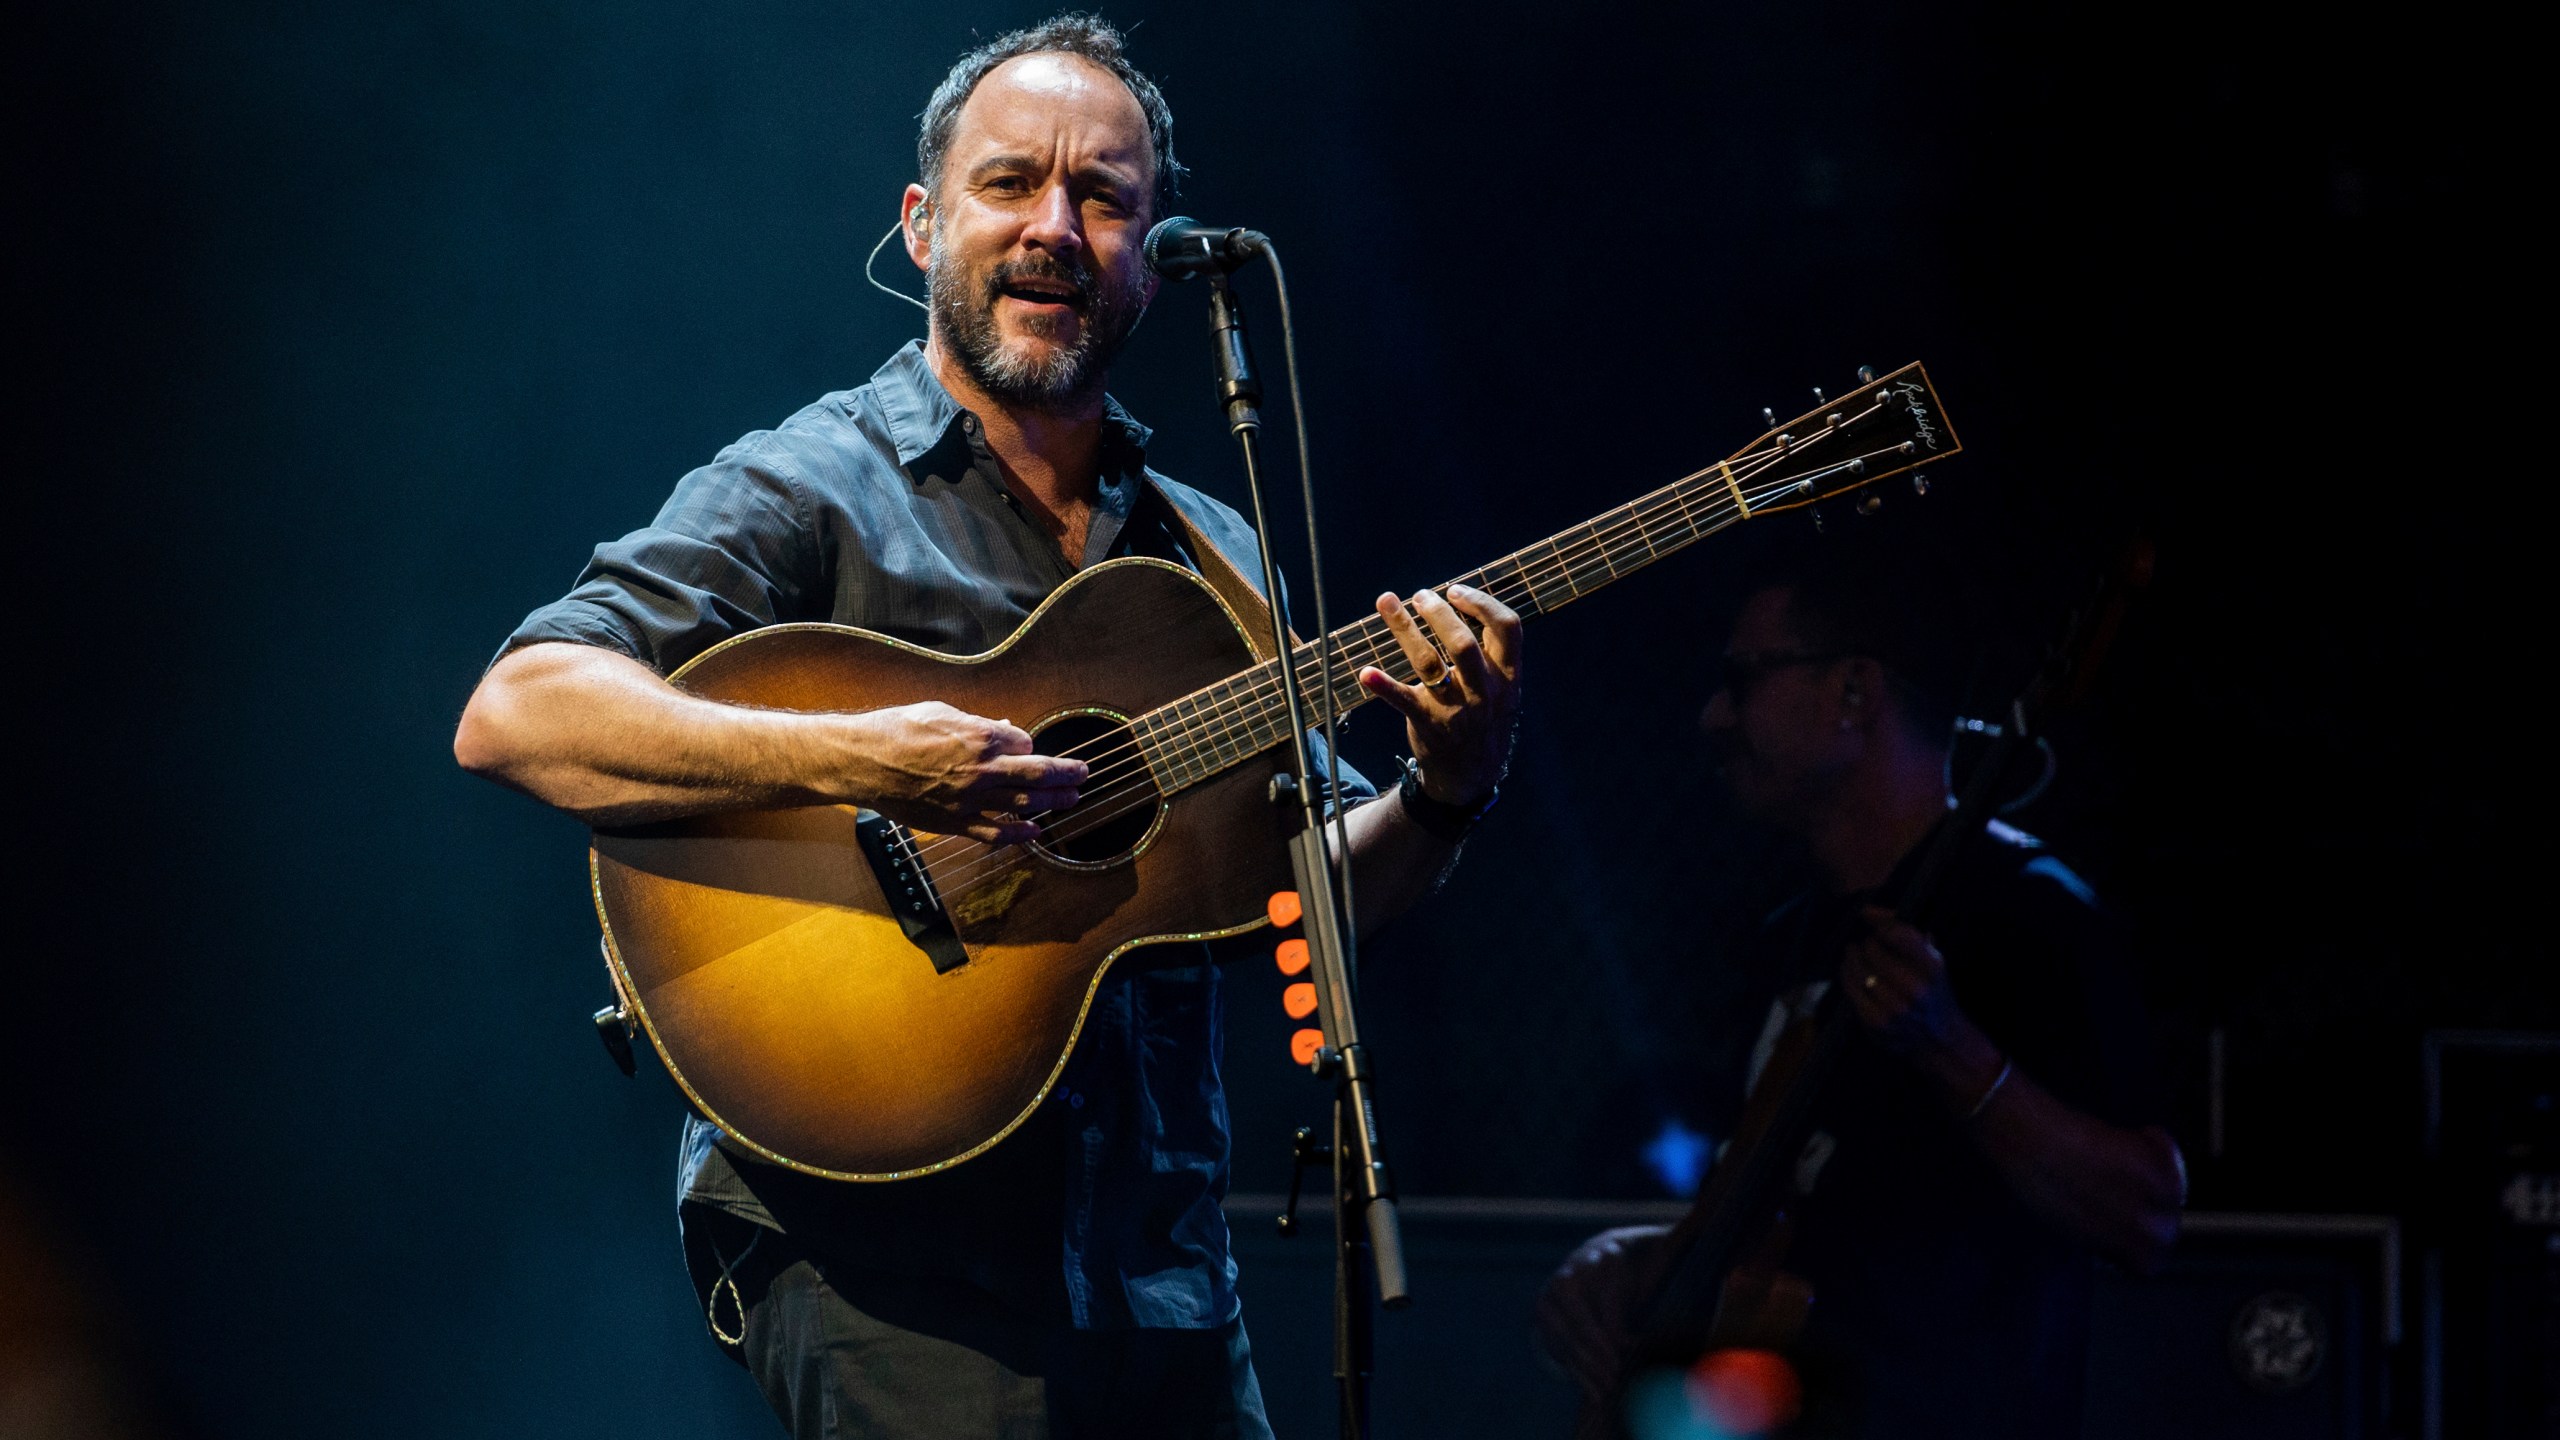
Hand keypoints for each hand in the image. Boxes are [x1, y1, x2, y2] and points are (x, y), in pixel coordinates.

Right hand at [833, 701, 1085, 844]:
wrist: (862, 761)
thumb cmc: (897, 729)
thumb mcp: (942, 711)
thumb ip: (978, 723)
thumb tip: (1005, 729)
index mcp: (979, 736)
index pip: (1023, 742)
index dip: (1028, 744)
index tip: (1025, 746)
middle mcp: (981, 768)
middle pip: (1037, 773)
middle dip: (1066, 774)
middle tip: (1084, 774)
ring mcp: (970, 798)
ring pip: (1023, 802)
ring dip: (1053, 802)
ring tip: (1072, 800)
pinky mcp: (955, 822)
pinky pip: (995, 831)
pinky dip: (1019, 834)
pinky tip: (1036, 833)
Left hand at [1358, 584, 1521, 808]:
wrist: (1471, 777)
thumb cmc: (1483, 721)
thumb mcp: (1504, 690)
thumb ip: (1493, 654)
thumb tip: (1467, 605)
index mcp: (1508, 677)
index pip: (1507, 628)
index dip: (1482, 603)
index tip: (1456, 590)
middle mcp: (1483, 691)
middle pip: (1463, 643)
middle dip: (1439, 613)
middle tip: (1420, 595)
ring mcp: (1455, 708)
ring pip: (1429, 662)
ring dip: (1405, 628)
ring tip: (1387, 602)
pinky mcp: (1427, 722)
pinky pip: (1403, 701)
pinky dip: (1383, 686)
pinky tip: (1366, 673)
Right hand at [1534, 1224, 1670, 1396]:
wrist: (1612, 1261)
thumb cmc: (1649, 1260)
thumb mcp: (1666, 1249)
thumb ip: (1685, 1242)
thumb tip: (1709, 1230)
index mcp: (1608, 1250)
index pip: (1604, 1281)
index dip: (1614, 1315)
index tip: (1629, 1344)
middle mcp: (1577, 1267)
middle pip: (1574, 1305)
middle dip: (1592, 1342)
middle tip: (1614, 1373)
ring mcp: (1556, 1290)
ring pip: (1559, 1326)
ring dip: (1582, 1361)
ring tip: (1607, 1390)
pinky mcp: (1547, 1314)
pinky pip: (1554, 1342)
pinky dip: (1574, 1369)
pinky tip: (1594, 1392)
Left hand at [1841, 904, 2000, 1101]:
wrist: (1940, 1040)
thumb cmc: (1933, 990)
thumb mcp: (1931, 959)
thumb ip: (1904, 932)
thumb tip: (1866, 911)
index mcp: (1933, 968)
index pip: (1898, 933)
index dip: (1882, 923)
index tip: (1874, 922)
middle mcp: (1915, 989)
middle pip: (1873, 949)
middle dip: (1868, 943)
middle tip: (1870, 944)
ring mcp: (1893, 1008)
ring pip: (1858, 968)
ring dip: (1854, 957)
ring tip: (1857, 954)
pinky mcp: (1875, 1022)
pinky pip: (1851, 989)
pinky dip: (1848, 975)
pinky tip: (1852, 970)